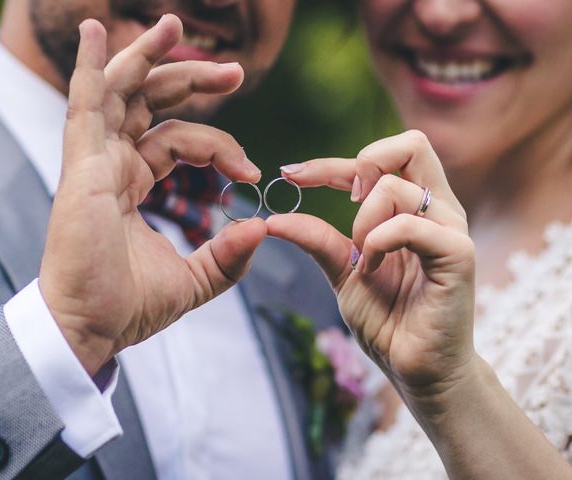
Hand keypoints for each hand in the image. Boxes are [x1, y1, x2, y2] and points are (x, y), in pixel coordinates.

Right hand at [39, 16, 265, 375]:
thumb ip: (227, 255)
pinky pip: (86, 105)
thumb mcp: (193, 280)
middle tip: (234, 71)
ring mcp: (95, 162)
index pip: (179, 140)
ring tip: (174, 23)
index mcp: (135, 183)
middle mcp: (114, 165)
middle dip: (191, 79)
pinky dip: (93, 68)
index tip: (251, 170)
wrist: (92, 329)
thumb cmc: (129, 306)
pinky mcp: (81, 167)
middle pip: (152, 103)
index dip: (220, 145)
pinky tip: (99, 33)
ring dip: (146, 56)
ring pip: (121, 93)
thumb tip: (262, 226)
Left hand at [269, 130, 475, 404]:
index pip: (382, 159)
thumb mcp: (343, 271)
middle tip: (347, 202)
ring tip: (362, 257)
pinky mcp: (458, 254)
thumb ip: (319, 239)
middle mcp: (436, 210)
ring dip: (363, 221)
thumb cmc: (388, 319)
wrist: (416, 368)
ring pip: (398, 187)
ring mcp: (449, 229)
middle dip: (363, 162)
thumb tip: (276, 217)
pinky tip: (372, 267)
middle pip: (412, 144)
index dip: (332, 162)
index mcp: (413, 208)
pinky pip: (411, 224)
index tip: (291, 175)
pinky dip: (378, 240)